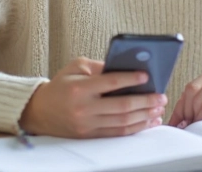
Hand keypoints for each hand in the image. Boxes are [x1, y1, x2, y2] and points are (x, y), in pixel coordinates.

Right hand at [18, 57, 166, 137]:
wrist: (40, 111)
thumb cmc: (61, 85)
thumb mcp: (76, 67)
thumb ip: (100, 66)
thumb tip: (126, 67)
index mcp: (80, 88)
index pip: (110, 82)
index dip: (131, 79)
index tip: (147, 76)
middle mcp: (84, 108)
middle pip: (121, 106)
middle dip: (145, 101)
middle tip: (161, 96)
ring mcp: (87, 125)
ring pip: (122, 122)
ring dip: (144, 116)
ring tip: (158, 108)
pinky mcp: (90, 136)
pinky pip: (117, 133)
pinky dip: (135, 128)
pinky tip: (148, 122)